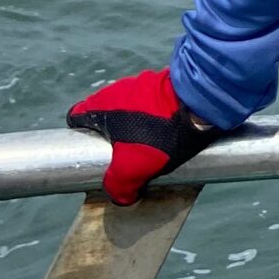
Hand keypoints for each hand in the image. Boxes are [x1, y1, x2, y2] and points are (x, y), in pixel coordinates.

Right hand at [66, 65, 220, 205]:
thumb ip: (117, 185)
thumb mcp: (132, 169)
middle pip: (105, 115)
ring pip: (130, 109)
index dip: (80, 136)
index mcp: (102, 104)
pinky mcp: (165, 83)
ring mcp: (143, 82)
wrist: (201, 104)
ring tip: (150, 149)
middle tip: (124, 157)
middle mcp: (118, 89)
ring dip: (136, 128)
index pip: (77, 117)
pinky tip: (168, 135)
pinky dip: (156, 118)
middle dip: (112, 136)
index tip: (94, 152)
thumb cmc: (159, 135)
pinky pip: (152, 104)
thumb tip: (120, 196)